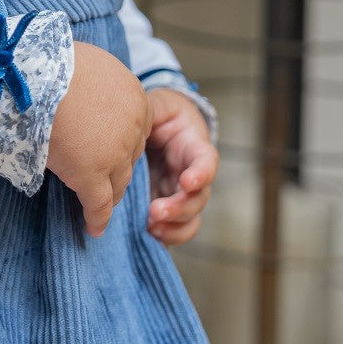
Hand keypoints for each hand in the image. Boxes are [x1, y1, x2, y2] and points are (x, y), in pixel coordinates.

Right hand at [48, 42, 152, 238]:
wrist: (30, 74)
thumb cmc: (47, 63)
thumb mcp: (86, 64)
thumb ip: (96, 84)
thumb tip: (81, 90)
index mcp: (134, 95)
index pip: (136, 127)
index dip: (122, 140)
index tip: (108, 148)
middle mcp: (132, 125)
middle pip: (129, 155)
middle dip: (116, 166)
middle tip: (101, 175)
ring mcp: (114, 153)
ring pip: (117, 182)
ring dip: (109, 194)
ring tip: (98, 206)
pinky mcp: (91, 174)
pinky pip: (99, 204)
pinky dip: (97, 218)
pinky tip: (94, 228)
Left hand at [145, 88, 218, 246]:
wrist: (159, 129)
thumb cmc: (162, 115)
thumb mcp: (159, 106)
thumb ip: (152, 111)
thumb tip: (136, 119)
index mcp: (194, 148)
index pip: (206, 161)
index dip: (201, 174)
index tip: (187, 182)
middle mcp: (192, 176)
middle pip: (198, 198)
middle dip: (179, 208)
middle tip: (155, 211)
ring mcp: (180, 195)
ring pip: (189, 219)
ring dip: (173, 228)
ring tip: (151, 228)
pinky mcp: (167, 208)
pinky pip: (172, 229)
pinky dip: (164, 237)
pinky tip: (147, 236)